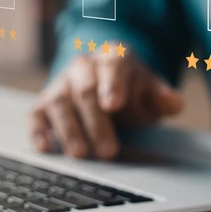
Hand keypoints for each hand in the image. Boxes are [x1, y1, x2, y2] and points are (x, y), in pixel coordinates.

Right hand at [29, 54, 182, 159]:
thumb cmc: (130, 91)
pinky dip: (37, 130)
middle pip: (85, 89)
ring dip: (69, 129)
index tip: (115, 105)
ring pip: (60, 101)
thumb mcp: (151, 92)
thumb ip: (162, 97)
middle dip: (96, 121)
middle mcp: (83, 67)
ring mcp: (61, 84)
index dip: (113, 84)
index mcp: (113, 57)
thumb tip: (173, 102)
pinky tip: (44, 147)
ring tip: (80, 153)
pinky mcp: (44, 103)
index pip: (112, 65)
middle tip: (109, 150)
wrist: (105, 85)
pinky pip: (36, 114)